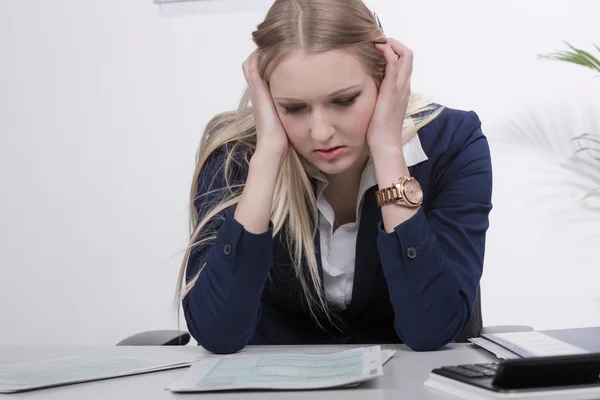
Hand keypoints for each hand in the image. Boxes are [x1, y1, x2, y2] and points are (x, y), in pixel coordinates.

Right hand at [242, 49, 288, 157]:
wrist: (272, 146)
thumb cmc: (281, 137)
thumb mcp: (286, 119)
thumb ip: (291, 111)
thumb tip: (306, 109)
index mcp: (263, 99)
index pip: (259, 75)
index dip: (265, 64)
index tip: (278, 55)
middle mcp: (257, 93)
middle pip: (252, 66)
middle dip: (262, 55)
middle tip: (273, 44)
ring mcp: (256, 91)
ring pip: (251, 64)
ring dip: (260, 53)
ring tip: (271, 42)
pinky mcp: (258, 90)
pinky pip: (253, 66)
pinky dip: (259, 56)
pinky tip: (270, 48)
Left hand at [366, 38, 412, 157]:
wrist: (385, 144)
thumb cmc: (380, 131)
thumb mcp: (380, 109)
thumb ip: (379, 98)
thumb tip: (367, 92)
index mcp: (403, 90)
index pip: (405, 63)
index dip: (395, 51)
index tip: (379, 49)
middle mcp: (405, 86)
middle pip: (408, 55)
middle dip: (394, 43)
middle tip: (378, 42)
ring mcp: (400, 87)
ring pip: (405, 55)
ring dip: (391, 44)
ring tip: (376, 43)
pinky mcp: (392, 89)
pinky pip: (394, 63)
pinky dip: (387, 52)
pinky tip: (376, 50)